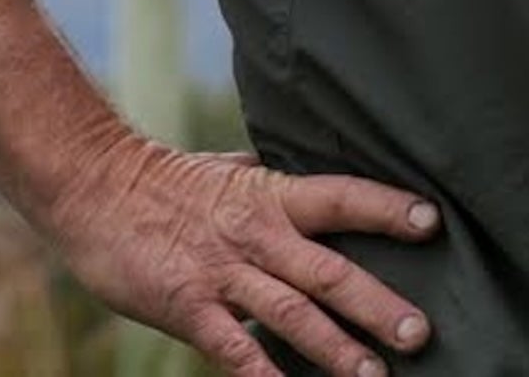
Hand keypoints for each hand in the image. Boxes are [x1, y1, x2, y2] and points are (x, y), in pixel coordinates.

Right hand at [43, 133, 438, 375]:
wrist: (95, 188)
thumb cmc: (168, 183)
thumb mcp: (231, 172)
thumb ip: (278, 189)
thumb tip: (328, 191)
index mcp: (269, 195)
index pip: (340, 197)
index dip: (386, 208)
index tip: (433, 222)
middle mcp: (254, 233)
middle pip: (327, 270)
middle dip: (376, 304)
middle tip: (420, 333)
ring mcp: (221, 272)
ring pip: (289, 314)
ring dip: (335, 349)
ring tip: (374, 375)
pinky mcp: (188, 306)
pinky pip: (233, 349)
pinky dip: (264, 376)